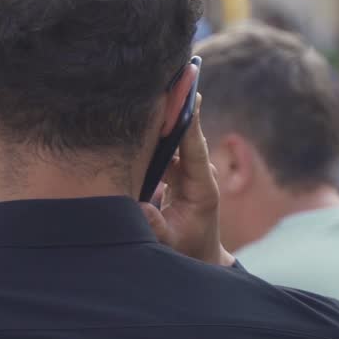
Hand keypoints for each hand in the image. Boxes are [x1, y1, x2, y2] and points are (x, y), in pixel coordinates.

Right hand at [139, 96, 235, 266]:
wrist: (199, 257)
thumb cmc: (186, 250)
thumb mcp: (169, 243)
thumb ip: (155, 226)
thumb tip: (139, 207)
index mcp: (203, 189)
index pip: (194, 149)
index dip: (189, 121)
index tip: (186, 95)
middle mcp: (198, 174)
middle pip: (185, 136)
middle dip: (174, 110)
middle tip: (163, 81)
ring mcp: (188, 171)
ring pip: (173, 140)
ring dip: (160, 120)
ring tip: (145, 94)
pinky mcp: (178, 172)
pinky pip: (165, 148)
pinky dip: (152, 135)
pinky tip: (136, 118)